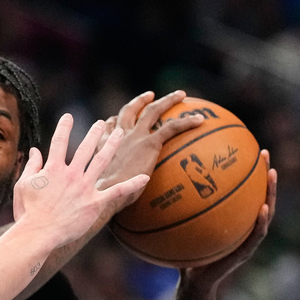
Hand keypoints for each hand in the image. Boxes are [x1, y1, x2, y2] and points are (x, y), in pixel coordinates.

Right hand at [12, 114, 149, 246]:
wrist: (38, 233)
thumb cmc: (27, 212)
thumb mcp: (23, 185)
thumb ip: (31, 166)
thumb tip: (34, 150)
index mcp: (53, 169)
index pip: (58, 142)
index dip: (63, 127)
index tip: (68, 116)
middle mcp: (71, 174)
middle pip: (85, 148)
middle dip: (94, 133)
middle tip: (102, 123)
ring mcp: (85, 187)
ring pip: (102, 161)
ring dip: (112, 145)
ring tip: (120, 134)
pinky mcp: (95, 202)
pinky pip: (117, 192)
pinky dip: (132, 184)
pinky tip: (145, 177)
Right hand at [96, 90, 205, 214]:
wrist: (104, 192)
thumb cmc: (100, 197)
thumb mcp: (101, 188)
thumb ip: (109, 187)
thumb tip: (113, 204)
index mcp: (105, 145)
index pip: (109, 127)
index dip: (114, 121)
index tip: (116, 120)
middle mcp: (119, 136)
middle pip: (129, 111)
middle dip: (139, 101)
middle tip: (150, 95)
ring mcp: (135, 137)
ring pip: (152, 110)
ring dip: (167, 100)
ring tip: (180, 95)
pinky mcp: (149, 143)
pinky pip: (171, 128)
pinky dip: (186, 121)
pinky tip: (200, 119)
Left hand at [181, 152, 275, 291]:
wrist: (194, 284)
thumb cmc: (186, 254)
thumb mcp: (179, 229)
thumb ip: (174, 211)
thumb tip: (154, 186)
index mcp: (231, 217)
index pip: (240, 190)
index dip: (243, 170)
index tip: (242, 148)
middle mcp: (242, 224)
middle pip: (256, 194)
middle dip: (262, 173)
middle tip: (263, 153)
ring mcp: (247, 238)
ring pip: (265, 211)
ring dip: (270, 192)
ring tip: (271, 174)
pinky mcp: (244, 252)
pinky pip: (256, 235)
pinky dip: (261, 222)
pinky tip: (263, 209)